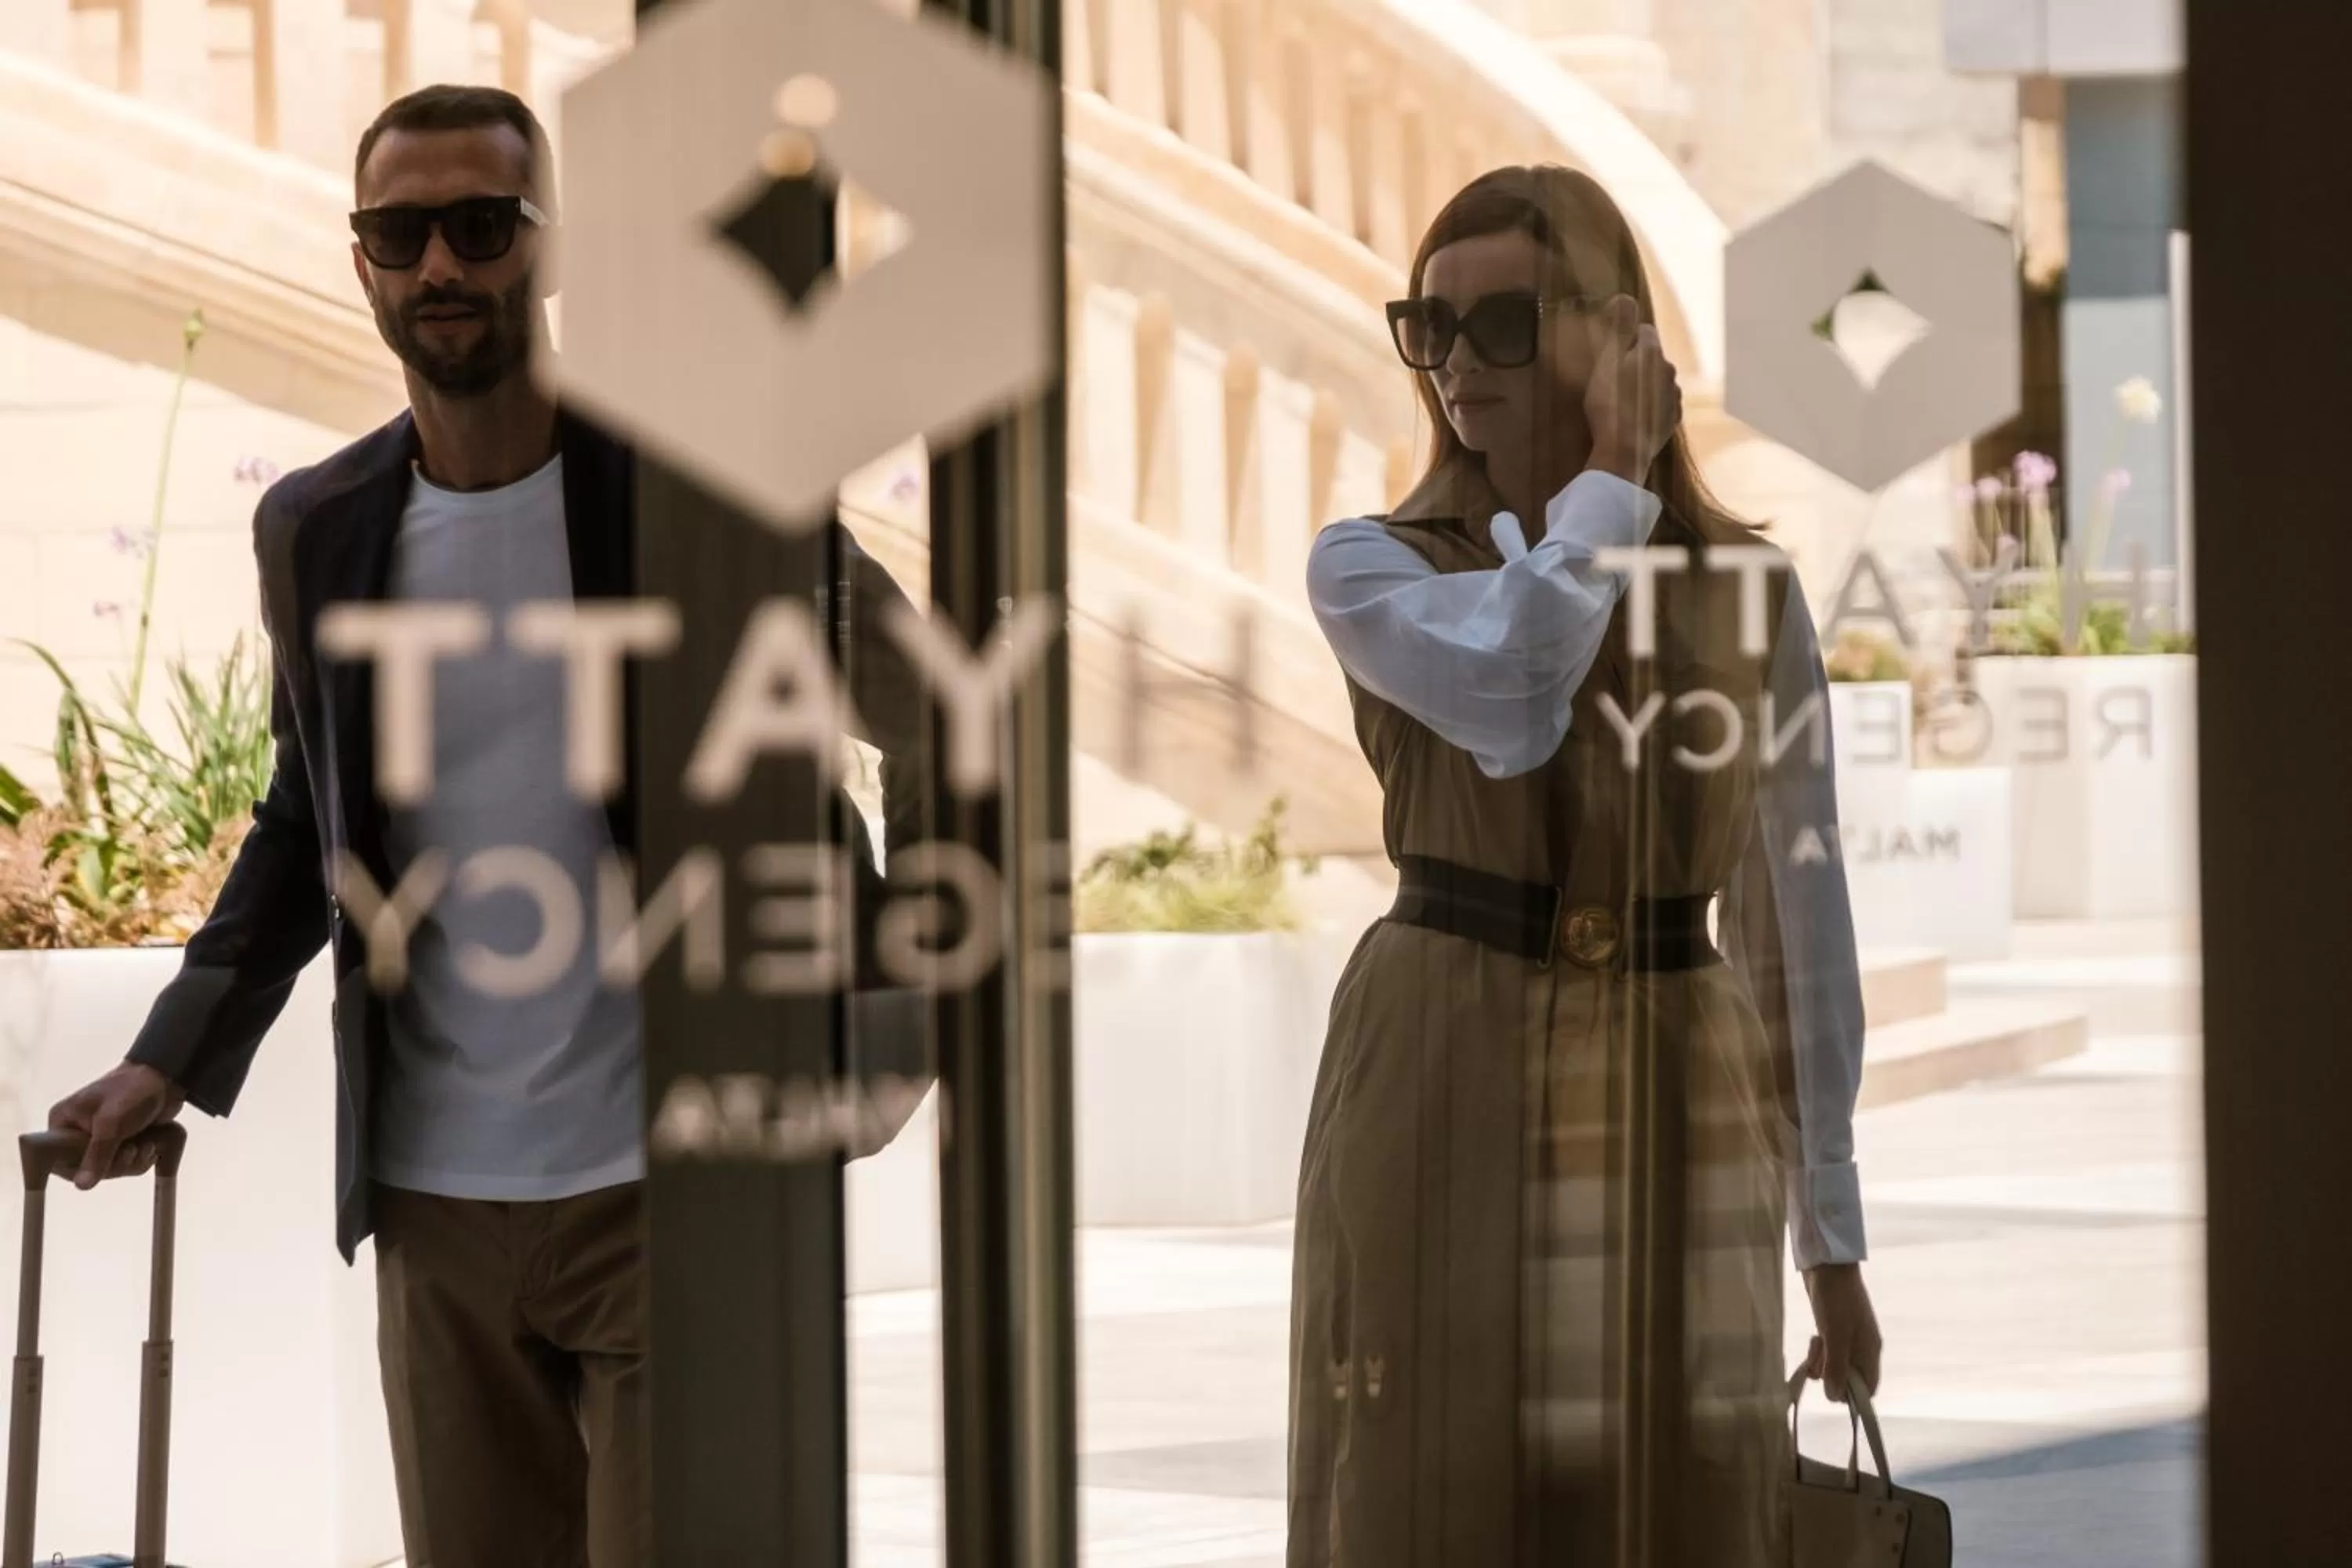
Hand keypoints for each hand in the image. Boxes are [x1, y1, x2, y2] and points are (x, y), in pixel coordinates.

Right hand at [47, 1062, 184, 1189]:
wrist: (165, 1077)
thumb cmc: (132, 1091)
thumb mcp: (111, 1124)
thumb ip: (97, 1155)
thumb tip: (82, 1186)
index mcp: (63, 1122)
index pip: (59, 1161)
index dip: (81, 1170)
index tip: (106, 1163)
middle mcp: (76, 1131)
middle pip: (87, 1169)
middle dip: (115, 1165)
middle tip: (132, 1150)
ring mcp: (99, 1137)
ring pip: (109, 1169)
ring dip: (132, 1163)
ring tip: (146, 1146)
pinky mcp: (120, 1141)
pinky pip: (125, 1164)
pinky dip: (140, 1160)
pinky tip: (151, 1148)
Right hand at [1580, 293, 1680, 482]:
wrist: (1624, 451)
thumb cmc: (1609, 403)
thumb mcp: (1605, 359)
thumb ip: (1618, 326)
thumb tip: (1625, 296)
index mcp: (1652, 352)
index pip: (1643, 330)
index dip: (1624, 339)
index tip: (1608, 353)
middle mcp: (1670, 371)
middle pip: (1651, 357)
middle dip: (1635, 363)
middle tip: (1611, 380)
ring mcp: (1674, 398)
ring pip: (1658, 382)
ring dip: (1644, 386)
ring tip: (1621, 402)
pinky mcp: (1672, 422)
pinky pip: (1661, 406)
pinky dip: (1649, 408)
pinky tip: (1633, 418)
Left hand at [1802, 1262, 1882, 1403]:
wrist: (1828, 1267)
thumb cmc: (1835, 1300)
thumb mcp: (1835, 1336)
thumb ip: (1836, 1367)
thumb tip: (1834, 1397)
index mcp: (1870, 1352)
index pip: (1868, 1389)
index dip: (1852, 1395)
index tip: (1832, 1386)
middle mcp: (1862, 1349)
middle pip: (1848, 1380)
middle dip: (1831, 1374)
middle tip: (1820, 1358)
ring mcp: (1848, 1340)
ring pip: (1834, 1367)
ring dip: (1821, 1362)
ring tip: (1816, 1343)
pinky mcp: (1834, 1332)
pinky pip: (1827, 1353)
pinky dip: (1818, 1351)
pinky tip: (1814, 1338)